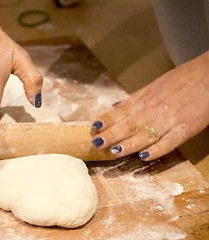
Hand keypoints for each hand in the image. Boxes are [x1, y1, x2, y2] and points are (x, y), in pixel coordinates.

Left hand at [91, 51, 208, 160]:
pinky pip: (171, 141)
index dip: (107, 120)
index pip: (122, 111)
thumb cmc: (181, 80)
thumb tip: (116, 108)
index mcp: (146, 99)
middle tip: (96, 143)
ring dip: (129, 144)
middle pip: (130, 125)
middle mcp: (155, 109)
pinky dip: (157, 149)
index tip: (93, 127)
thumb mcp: (155, 86)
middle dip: (111, 135)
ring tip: (114, 152)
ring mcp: (171, 119)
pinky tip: (144, 156)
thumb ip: (136, 99)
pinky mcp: (187, 127)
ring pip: (146, 134)